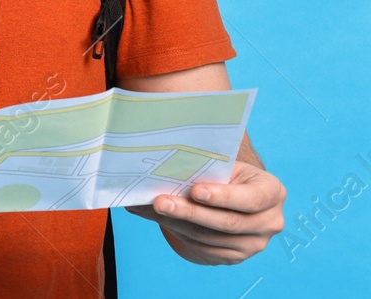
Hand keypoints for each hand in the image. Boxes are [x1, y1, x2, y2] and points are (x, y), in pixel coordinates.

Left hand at [124, 159, 285, 264]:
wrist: (232, 195)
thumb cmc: (226, 173)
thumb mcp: (224, 165)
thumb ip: (204, 168)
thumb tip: (162, 168)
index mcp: (272, 192)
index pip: (251, 198)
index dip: (223, 196)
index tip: (195, 190)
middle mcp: (270, 222)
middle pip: (227, 223)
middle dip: (189, 212)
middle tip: (159, 201)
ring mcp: (254, 244)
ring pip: (210, 238)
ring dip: (175, 223)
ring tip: (149, 208)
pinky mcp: (235, 257)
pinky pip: (203, 248)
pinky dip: (177, 232)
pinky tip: (156, 218)